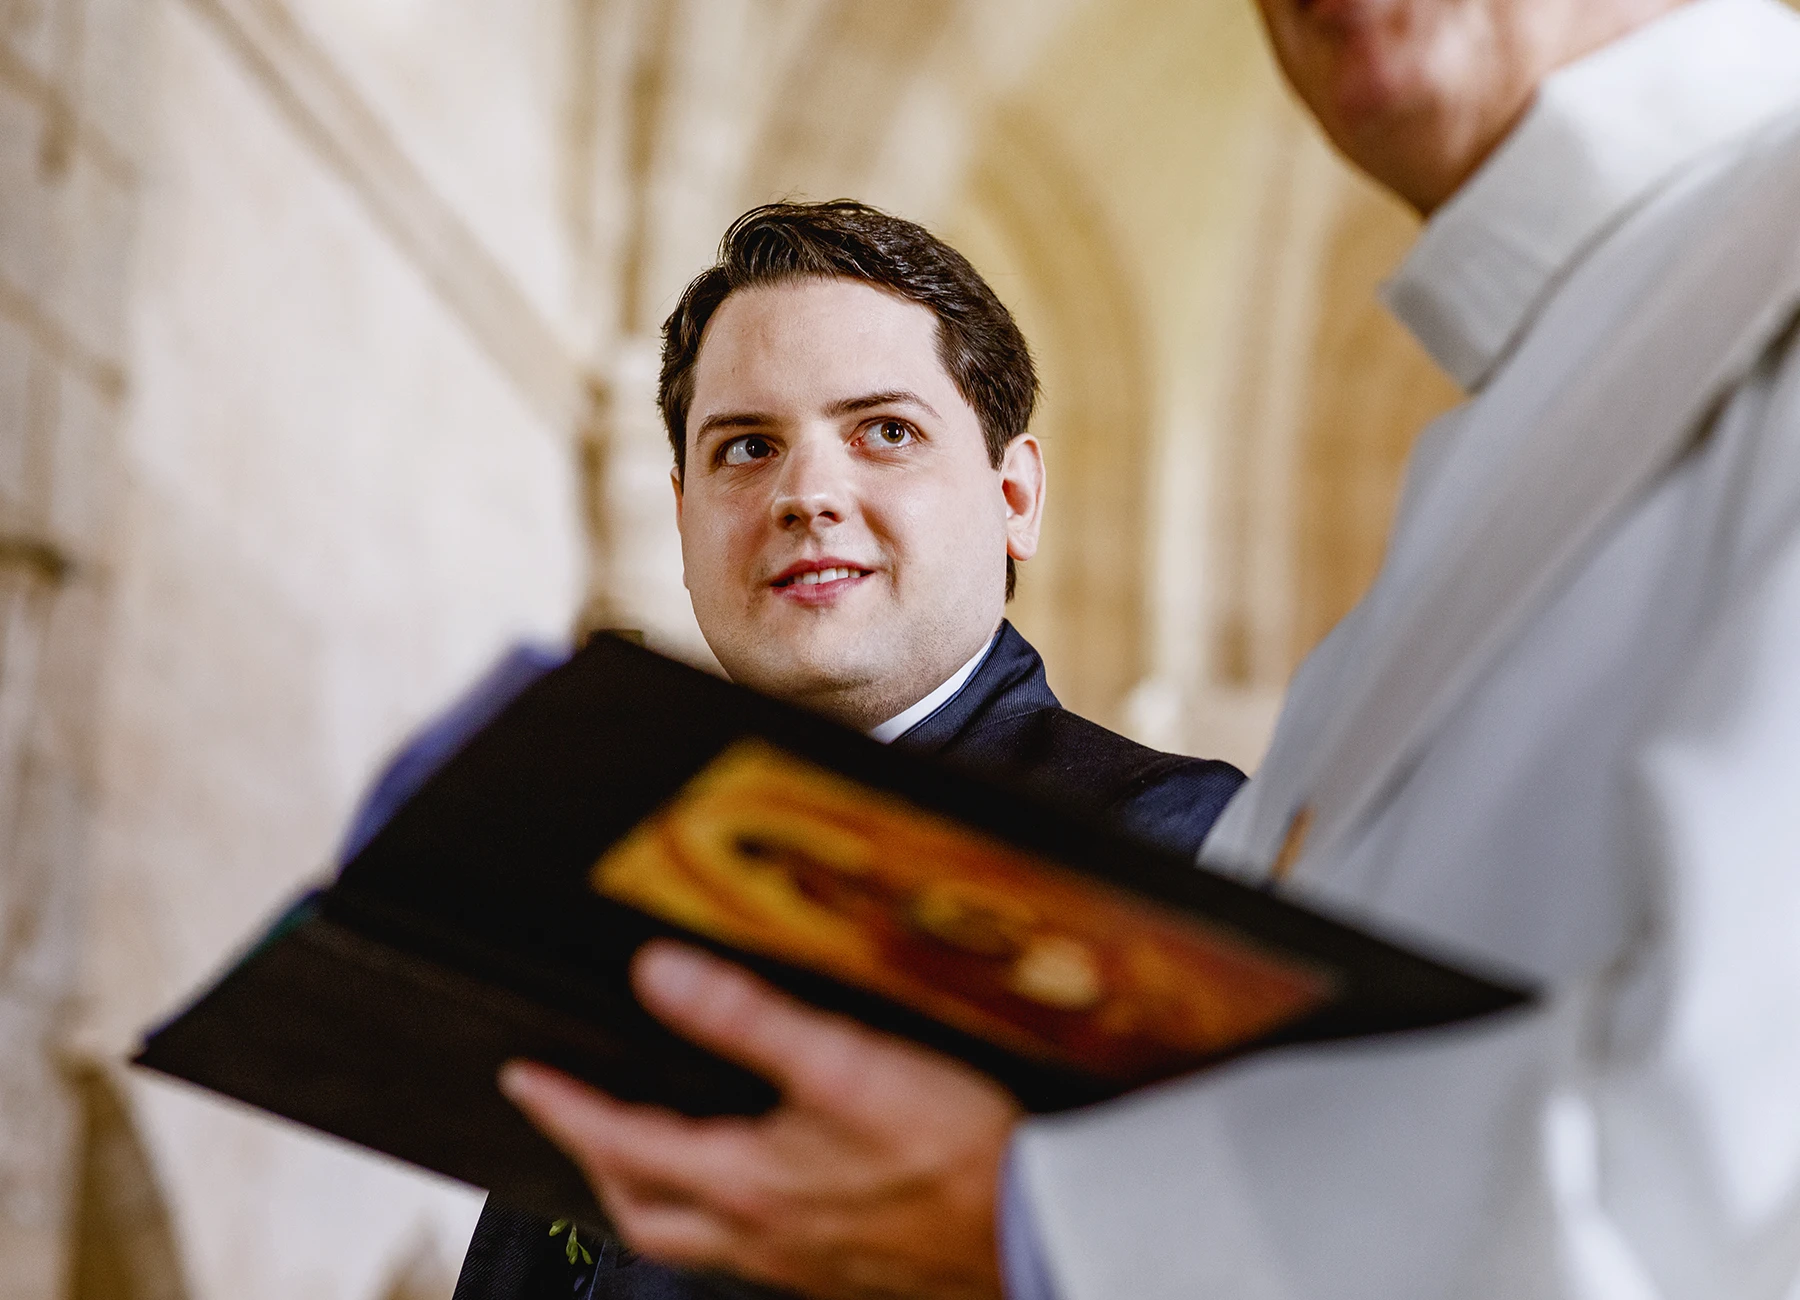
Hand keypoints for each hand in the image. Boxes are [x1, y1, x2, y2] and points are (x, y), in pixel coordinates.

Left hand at [500, 940, 1022, 1299]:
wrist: (1037, 1232)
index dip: (562, 1106)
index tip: (521, 1076)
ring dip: (652, 1190)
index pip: (619, 1143)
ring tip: (650, 1147)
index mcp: (745, 1184)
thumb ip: (746, 1016)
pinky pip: (747, 1250)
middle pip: (640, 1208)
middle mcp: (759, 1237)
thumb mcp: (844, 1064)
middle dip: (595, 1158)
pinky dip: (719, 1213)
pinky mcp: (840, 1273)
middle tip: (573, 1116)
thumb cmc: (953, 1156)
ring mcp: (799, 1264)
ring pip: (691, 1236)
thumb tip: (657, 973)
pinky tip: (755, 1188)